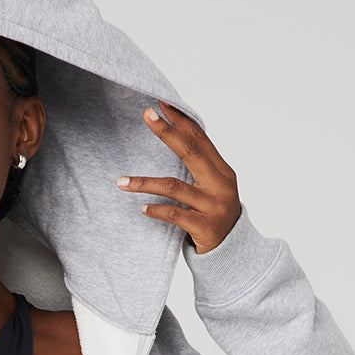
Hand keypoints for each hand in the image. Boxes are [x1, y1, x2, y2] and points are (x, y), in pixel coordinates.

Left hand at [116, 100, 241, 253]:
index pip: (200, 138)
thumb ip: (200, 167)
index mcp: (222, 170)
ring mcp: (213, 206)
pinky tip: (142, 208)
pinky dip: (156, 210)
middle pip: (191, 152)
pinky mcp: (204, 227)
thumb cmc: (215, 214)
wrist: (233, 251)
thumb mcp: (214, 187)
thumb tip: (177, 137)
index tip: (162, 103)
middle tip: (147, 115)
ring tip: (121, 182)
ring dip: (145, 183)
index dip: (181, 120)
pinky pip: (175, 215)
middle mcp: (220, 184)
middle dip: (167, 132)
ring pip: (174, 187)